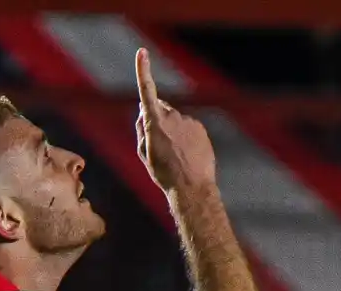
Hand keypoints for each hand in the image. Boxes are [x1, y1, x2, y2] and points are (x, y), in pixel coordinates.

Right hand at [134, 49, 216, 191]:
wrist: (191, 187)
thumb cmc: (163, 173)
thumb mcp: (143, 153)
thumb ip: (141, 129)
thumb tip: (144, 113)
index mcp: (154, 123)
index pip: (146, 92)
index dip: (143, 71)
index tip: (142, 52)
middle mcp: (172, 117)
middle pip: (159, 109)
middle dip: (155, 119)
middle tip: (156, 145)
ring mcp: (188, 121)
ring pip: (174, 120)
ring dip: (171, 131)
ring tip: (173, 155)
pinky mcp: (199, 127)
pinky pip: (188, 127)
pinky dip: (185, 137)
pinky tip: (185, 154)